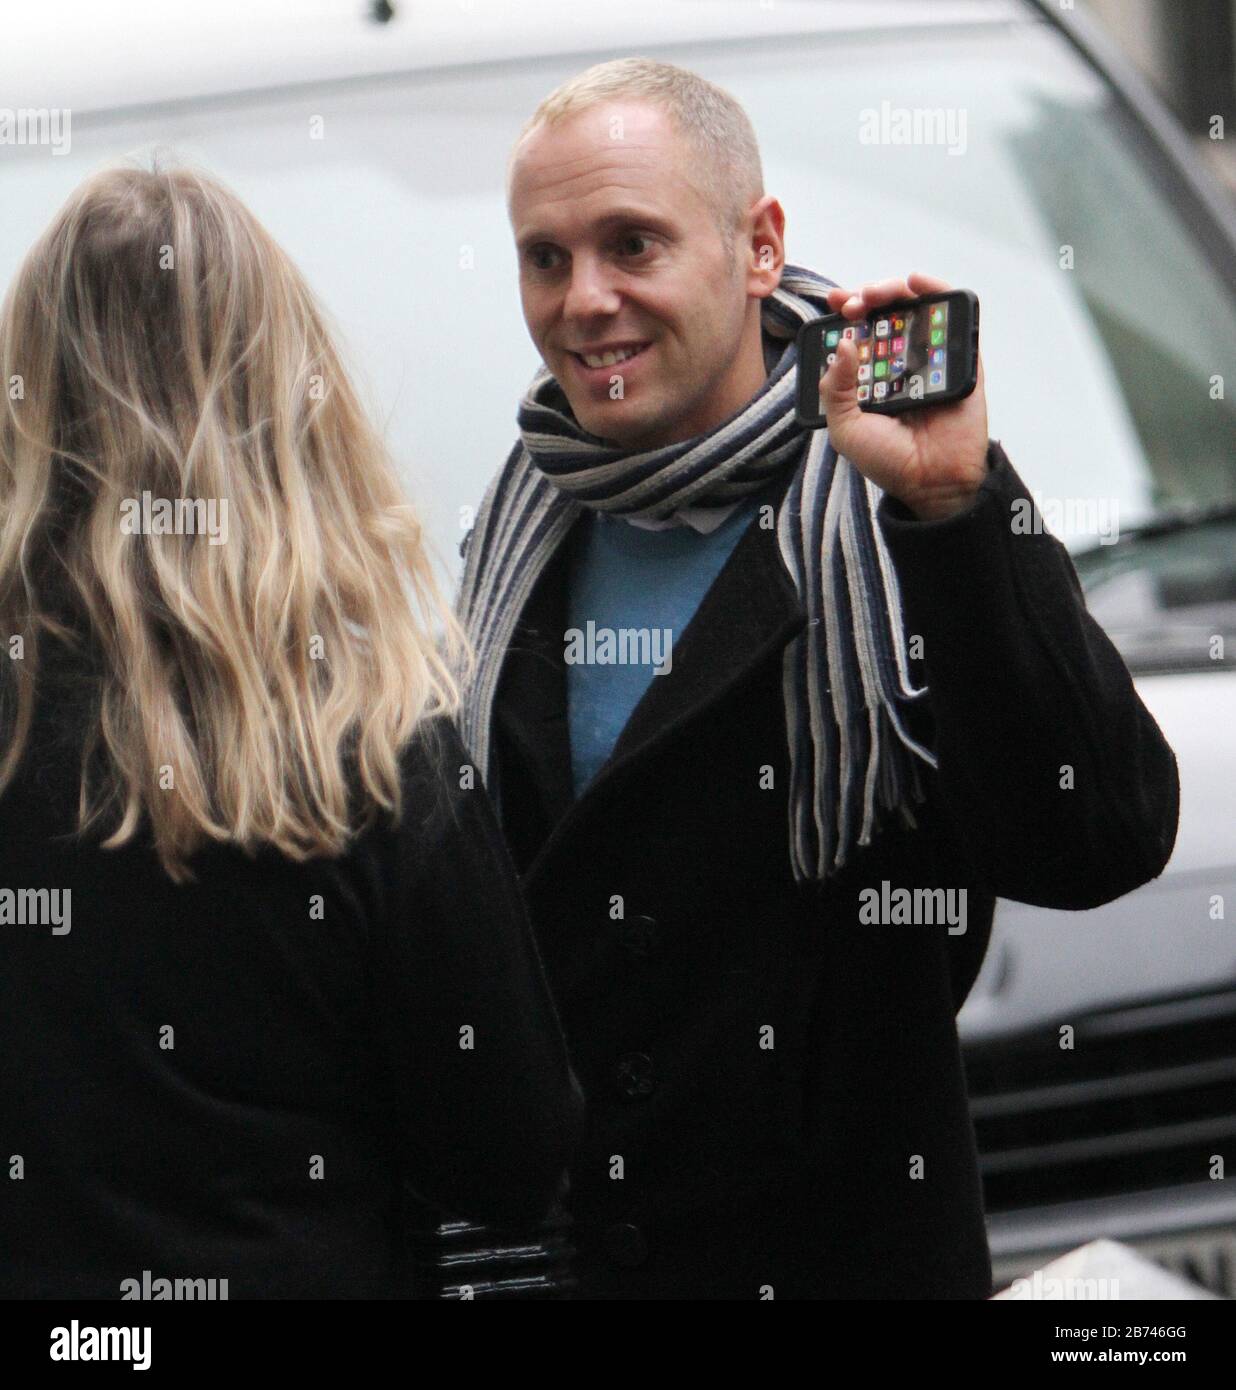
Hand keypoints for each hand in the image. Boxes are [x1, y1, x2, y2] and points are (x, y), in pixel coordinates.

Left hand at [819, 272, 988, 519]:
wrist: (930, 481)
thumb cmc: (887, 460)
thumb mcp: (845, 427)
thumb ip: (835, 388)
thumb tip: (843, 344)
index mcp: (873, 375)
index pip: (860, 332)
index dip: (848, 312)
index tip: (835, 302)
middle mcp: (901, 362)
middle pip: (886, 313)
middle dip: (868, 298)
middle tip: (854, 303)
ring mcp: (932, 358)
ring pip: (916, 308)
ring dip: (894, 290)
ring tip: (877, 294)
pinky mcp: (961, 359)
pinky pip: (954, 319)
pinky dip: (938, 294)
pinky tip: (917, 284)